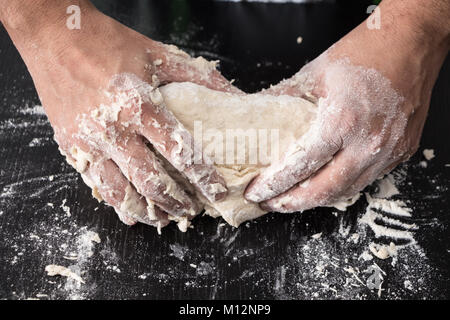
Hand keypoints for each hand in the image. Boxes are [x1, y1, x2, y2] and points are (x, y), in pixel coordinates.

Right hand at [2, 1, 236, 228]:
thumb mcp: (158, 55)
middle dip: (176, 203)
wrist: (54, 36)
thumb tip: (234, 97)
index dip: (202, 178)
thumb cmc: (108, 43)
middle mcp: (115, 131)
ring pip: (121, 192)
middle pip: (151, 182)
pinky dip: (116, 203)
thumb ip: (198, 78)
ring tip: (165, 219)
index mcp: (140, 107)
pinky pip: (96, 185)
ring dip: (147, 211)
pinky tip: (130, 213)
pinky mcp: (70, 146)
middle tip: (191, 211)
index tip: (216, 192)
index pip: (180, 153)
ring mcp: (89, 142)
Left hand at [245, 0, 449, 211]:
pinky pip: (367, 180)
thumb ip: (285, 100)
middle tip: (270, 203)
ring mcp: (389, 151)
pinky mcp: (401, 152)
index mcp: (343, 121)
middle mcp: (368, 143)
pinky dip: (341, 187)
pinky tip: (324, 184)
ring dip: (316, 200)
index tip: (257, 192)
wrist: (412, 41)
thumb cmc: (366, 51)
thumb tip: (259, 118)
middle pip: (323, 191)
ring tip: (293, 198)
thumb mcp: (315, 73)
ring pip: (346, 191)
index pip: (300, 166)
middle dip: (292, 203)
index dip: (275, 184)